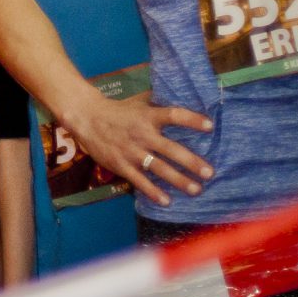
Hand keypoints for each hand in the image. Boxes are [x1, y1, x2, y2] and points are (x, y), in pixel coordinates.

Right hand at [59, 86, 213, 204]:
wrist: (87, 118)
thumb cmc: (118, 111)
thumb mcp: (139, 102)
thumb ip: (159, 103)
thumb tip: (183, 95)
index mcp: (148, 116)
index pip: (173, 115)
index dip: (192, 120)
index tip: (210, 126)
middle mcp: (142, 134)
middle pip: (171, 149)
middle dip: (191, 162)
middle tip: (209, 173)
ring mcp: (132, 151)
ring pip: (159, 168)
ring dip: (178, 180)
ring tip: (196, 189)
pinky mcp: (121, 165)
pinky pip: (140, 181)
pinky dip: (153, 192)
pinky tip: (166, 201)